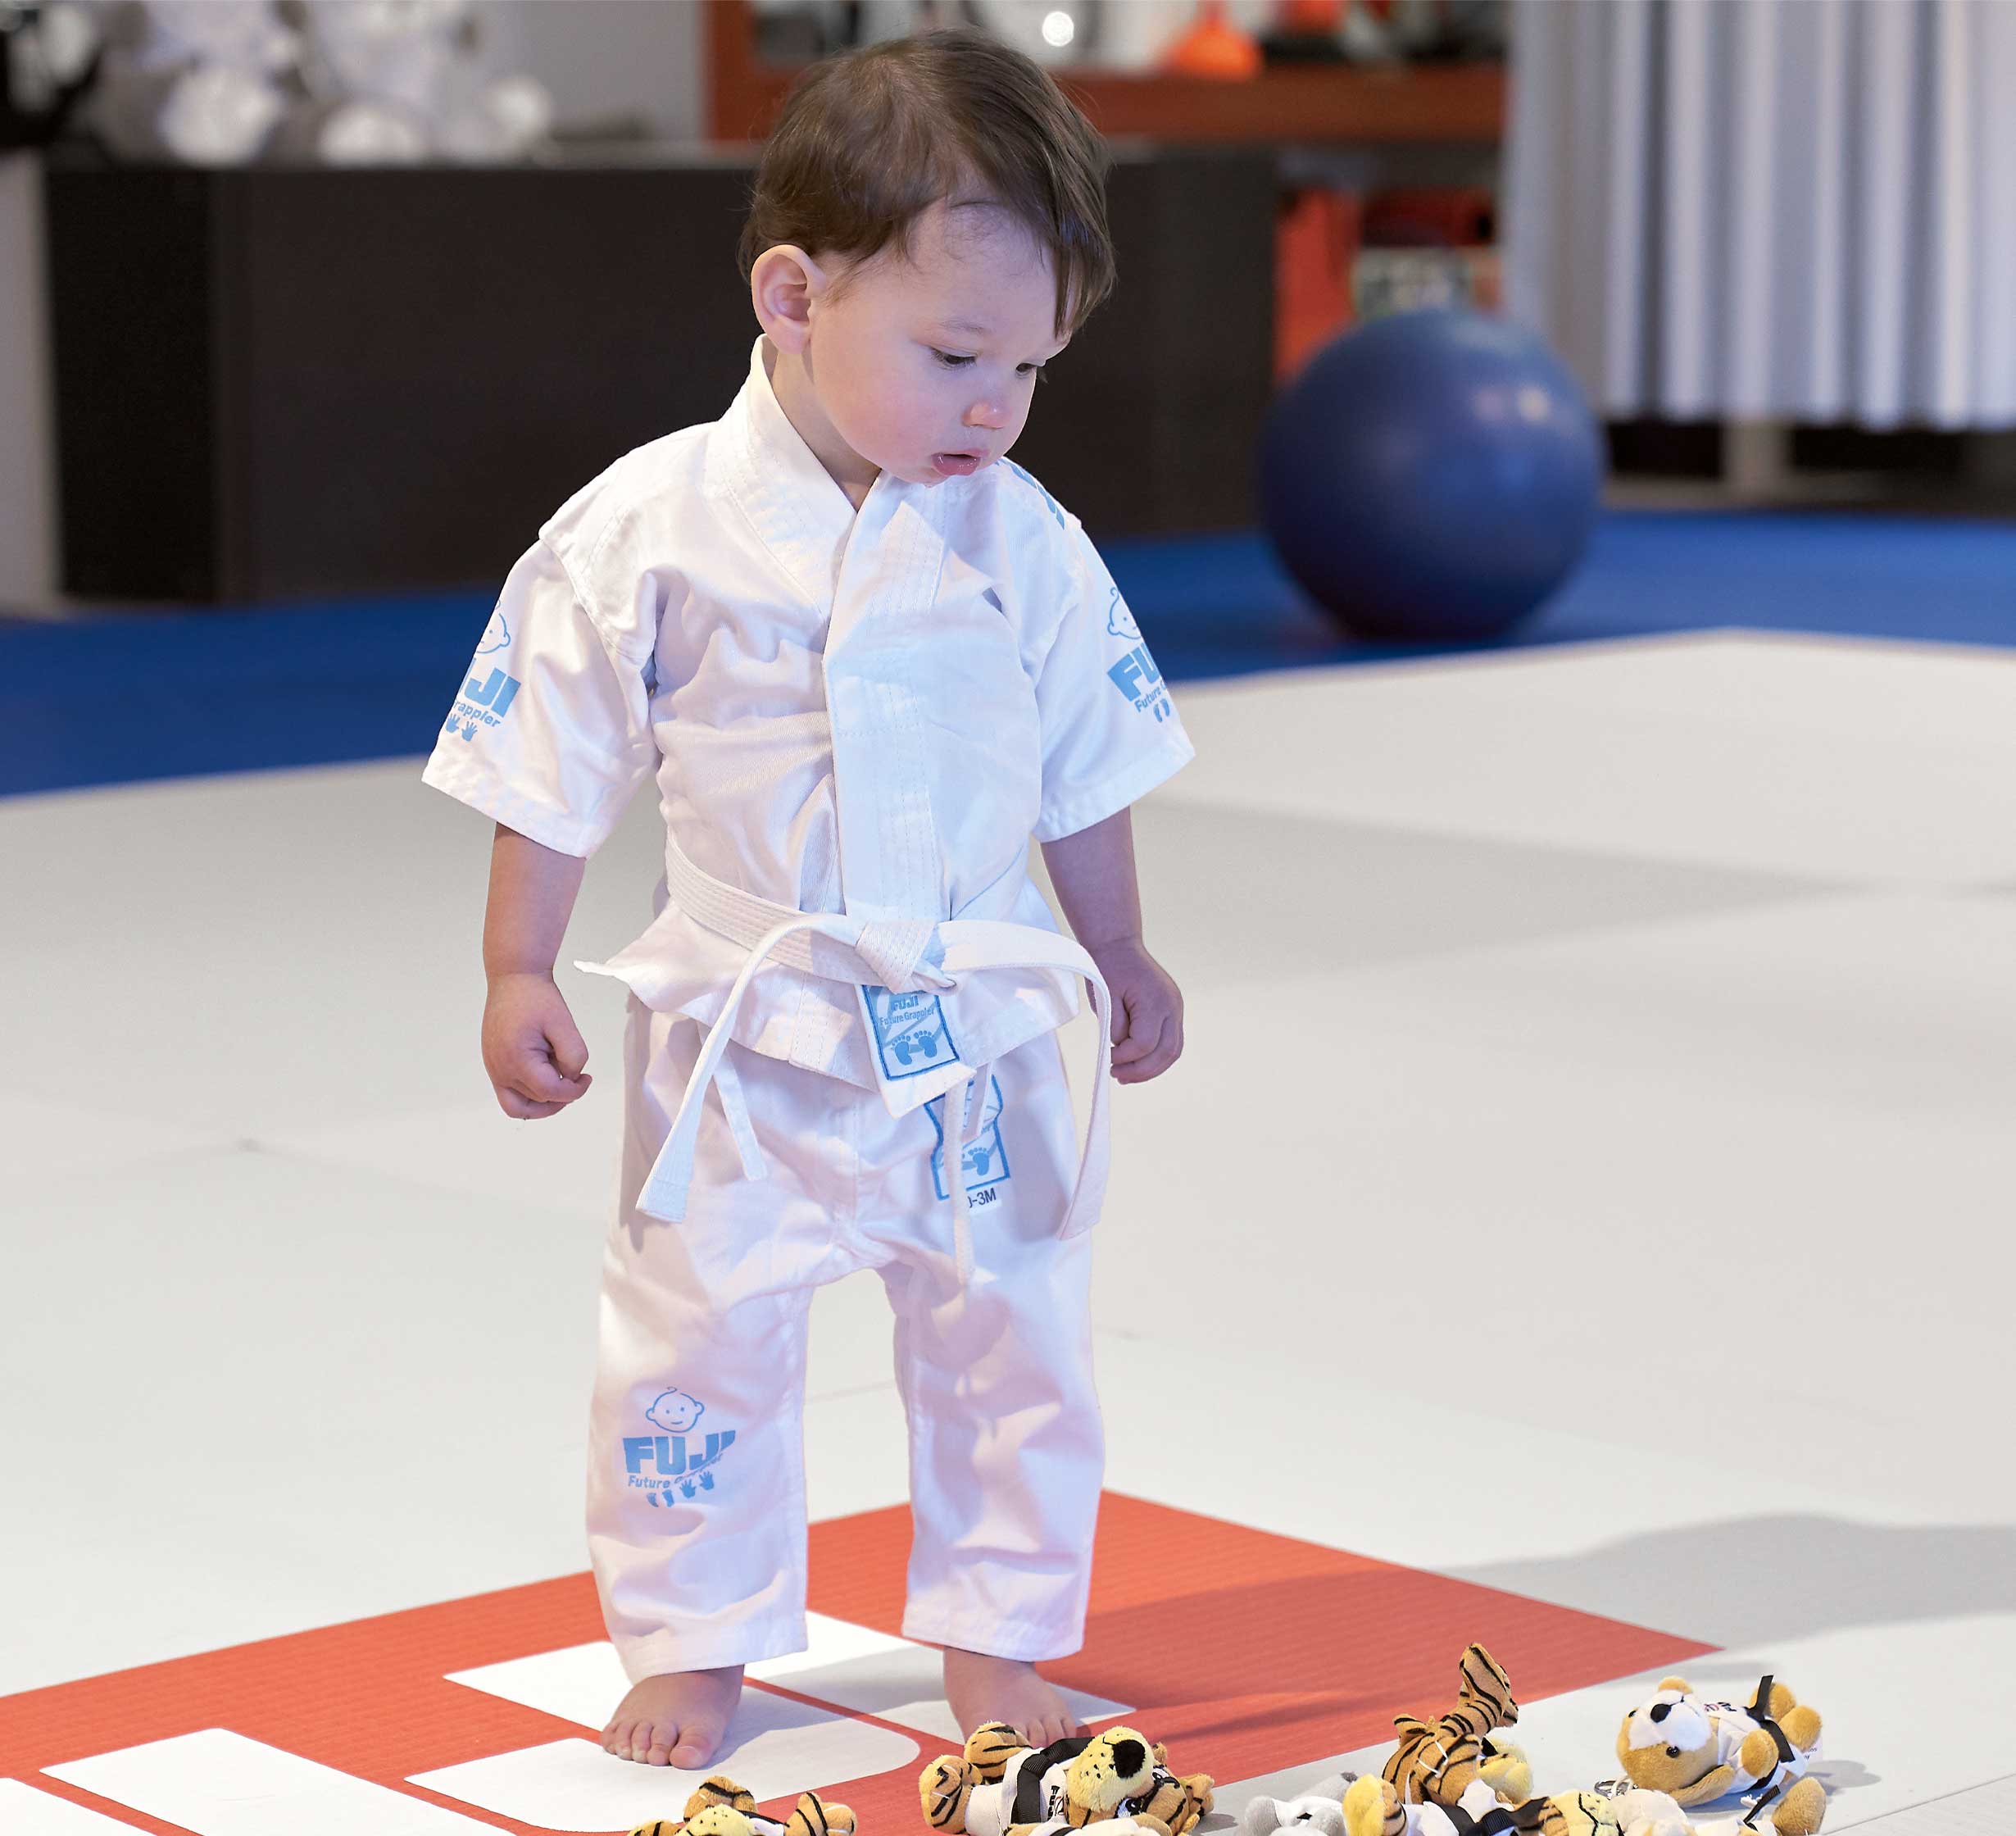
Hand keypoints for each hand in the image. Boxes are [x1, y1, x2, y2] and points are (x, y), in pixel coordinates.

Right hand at [482, 971, 592, 1117]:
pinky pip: (509, 1094)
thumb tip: (570, 1078)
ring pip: (519, 1106)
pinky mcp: (493, 1065)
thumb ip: (573, 1056)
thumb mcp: (565, 1025)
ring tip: (560, 1079)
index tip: (586, 1078)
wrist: (514, 978)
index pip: (549, 1092)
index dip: (574, 1091)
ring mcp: (493, 1069)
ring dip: (543, 1099)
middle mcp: (499, 1070)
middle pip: (536, 1101)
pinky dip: (529, 1093)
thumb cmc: (537, 997)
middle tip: (575, 1073)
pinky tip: (545, 1074)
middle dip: (560, 1092)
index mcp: (516, 1060)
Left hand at [1089, 937, 1183, 1084]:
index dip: (1126, 1056)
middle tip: (1117, 1075)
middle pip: (1165, 1052)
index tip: (1108, 1057)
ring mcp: (1176, 1009)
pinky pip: (1171, 1042)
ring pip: (1173, 1051)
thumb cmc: (1108, 968)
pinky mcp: (1173, 1011)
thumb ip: (1116, 1026)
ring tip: (1127, 1075)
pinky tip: (1138, 1063)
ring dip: (1151, 1069)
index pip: (1145, 1043)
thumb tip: (1122, 1050)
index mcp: (1155, 1000)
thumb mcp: (1106, 998)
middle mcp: (1172, 1006)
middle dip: (1141, 1070)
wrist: (1118, 946)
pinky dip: (1156, 1057)